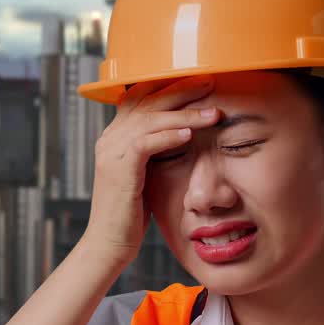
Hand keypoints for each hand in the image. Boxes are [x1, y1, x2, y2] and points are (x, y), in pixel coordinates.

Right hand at [83, 76, 219, 264]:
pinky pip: (146, 143)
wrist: (109, 243)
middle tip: (211, 82)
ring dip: (186, 114)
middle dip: (181, 90)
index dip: (167, 85)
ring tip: (214, 113)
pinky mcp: (119, 168)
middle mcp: (110, 138)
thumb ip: (157, 151)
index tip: (199, 81)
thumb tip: (183, 135)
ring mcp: (111, 151)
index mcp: (114, 135)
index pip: (140, 97)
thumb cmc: (132, 213)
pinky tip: (189, 133)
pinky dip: (169, 136)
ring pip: (151, 119)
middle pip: (147, 100)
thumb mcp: (146, 174)